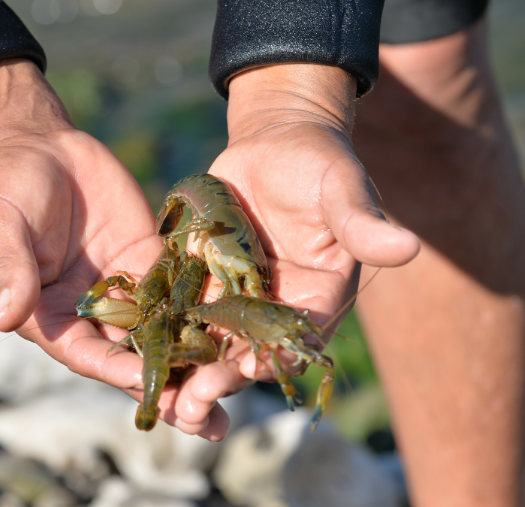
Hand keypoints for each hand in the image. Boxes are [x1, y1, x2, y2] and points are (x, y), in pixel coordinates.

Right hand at [0, 59, 233, 437]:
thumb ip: (11, 272)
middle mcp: (92, 312)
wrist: (37, 146)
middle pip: (133, 357)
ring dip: (198, 359)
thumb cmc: (4, 191)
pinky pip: (181, 284)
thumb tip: (5, 320)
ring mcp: (125, 287)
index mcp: (53, 316)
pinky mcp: (150, 258)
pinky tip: (244, 324)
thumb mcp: (1, 230)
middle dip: (170, 387)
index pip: (88, 354)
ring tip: (240, 385)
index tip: (151, 385)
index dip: (117, 372)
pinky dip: (208, 306)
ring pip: (165, 330)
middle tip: (209, 421)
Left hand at [169, 64, 420, 426]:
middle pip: (250, 350)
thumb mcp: (341, 189)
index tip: (245, 373)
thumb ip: (362, 224)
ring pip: (213, 340)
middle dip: (222, 378)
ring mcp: (238, 295)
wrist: (276, 141)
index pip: (299, 335)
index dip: (273, 357)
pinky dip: (164, 330)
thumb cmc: (319, 163)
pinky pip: (183, 309)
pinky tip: (137, 348)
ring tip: (164, 395)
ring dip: (188, 369)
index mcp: (320, 294)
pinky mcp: (204, 280)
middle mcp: (278, 304)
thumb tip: (410, 247)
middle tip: (191, 404)